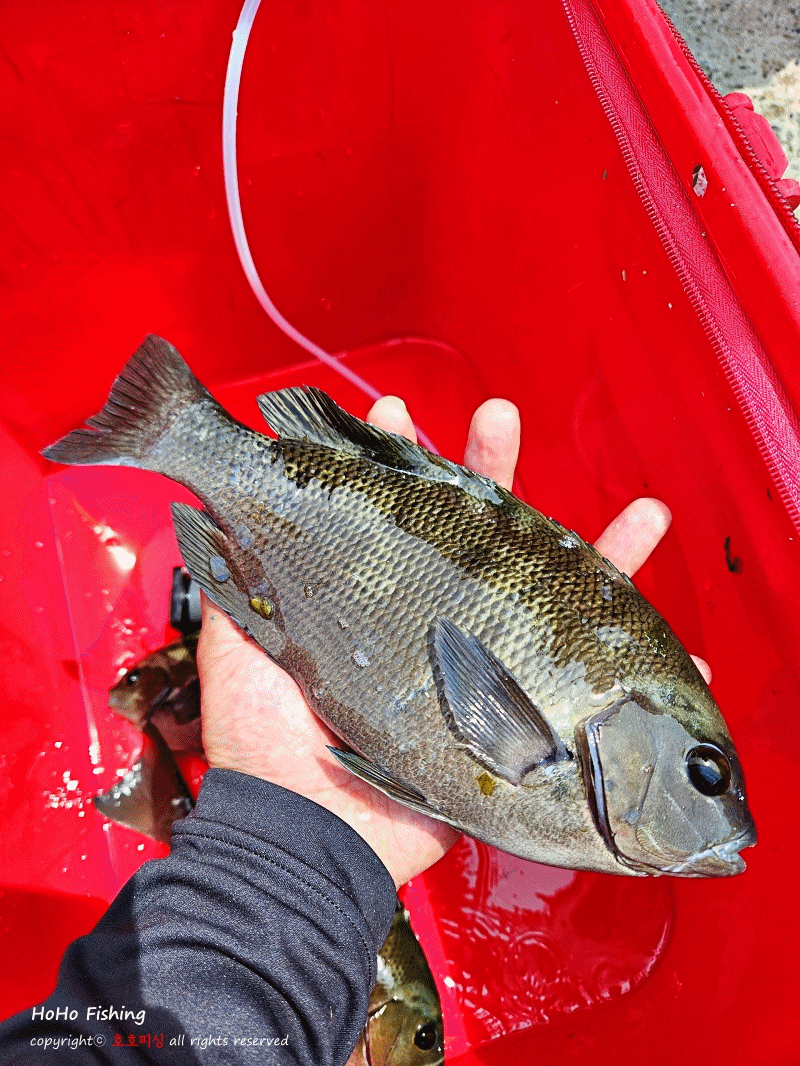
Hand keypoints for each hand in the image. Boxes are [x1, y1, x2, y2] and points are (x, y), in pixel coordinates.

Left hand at [197, 396, 709, 886]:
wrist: (307, 830)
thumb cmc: (266, 735)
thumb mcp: (241, 635)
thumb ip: (243, 567)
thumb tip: (233, 493)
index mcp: (373, 595)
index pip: (399, 512)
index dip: (404, 461)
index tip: (401, 412)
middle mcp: (430, 622)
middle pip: (476, 535)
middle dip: (492, 471)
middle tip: (501, 417)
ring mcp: (478, 665)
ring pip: (545, 593)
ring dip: (597, 549)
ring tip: (644, 513)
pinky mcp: (512, 713)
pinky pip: (583, 679)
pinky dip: (635, 659)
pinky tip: (682, 645)